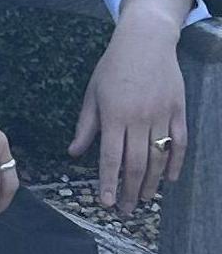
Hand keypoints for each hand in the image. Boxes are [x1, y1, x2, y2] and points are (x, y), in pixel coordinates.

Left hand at [72, 0, 189, 208]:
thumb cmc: (113, 68)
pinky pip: (180, 144)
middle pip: (136, 165)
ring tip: (144, 200)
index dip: (108, 183)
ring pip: (158, 159)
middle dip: (130, 191)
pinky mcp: (179, 112)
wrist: (145, 42)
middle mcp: (138, 119)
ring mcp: (161, 116)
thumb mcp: (92, 94)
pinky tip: (169, 180)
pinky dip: (175, 164)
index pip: (110, 158)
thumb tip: (74, 153)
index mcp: (113, 115)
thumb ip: (85, 126)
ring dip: (151, 183)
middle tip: (125, 211)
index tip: (106, 203)